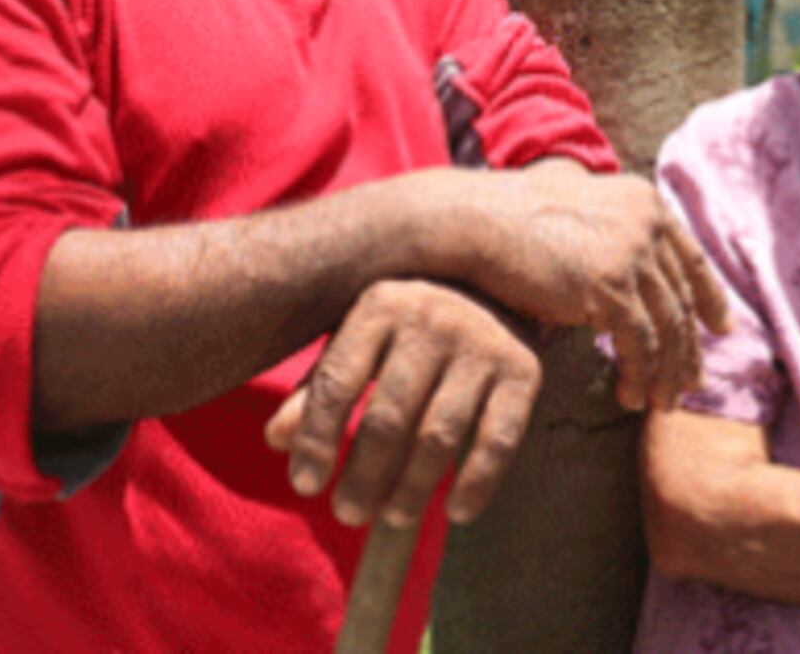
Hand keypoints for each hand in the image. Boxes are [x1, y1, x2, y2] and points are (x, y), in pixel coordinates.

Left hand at [265, 279, 540, 527]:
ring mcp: (481, 343)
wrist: (498, 282)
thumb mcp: (359, 340)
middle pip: (388, 417)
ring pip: (439, 435)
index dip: (316, 439)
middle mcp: (431, 318)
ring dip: (412, 488)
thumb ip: (319, 388)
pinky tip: (456, 512)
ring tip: (392, 518)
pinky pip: (497, 440)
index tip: (305, 486)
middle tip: (348, 514)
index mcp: (379, 304)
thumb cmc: (407, 325)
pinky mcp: (523, 370)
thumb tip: (276, 440)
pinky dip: (476, 483)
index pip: (337, 382)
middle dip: (364, 475)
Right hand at [441, 164, 730, 411]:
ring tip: (661, 404)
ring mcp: (632, 253)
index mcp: (643, 202)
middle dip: (689, 348)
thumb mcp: (574, 214)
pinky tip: (630, 397)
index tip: (720, 329)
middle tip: (691, 384)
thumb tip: (627, 278)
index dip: (709, 297)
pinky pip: (640, 344)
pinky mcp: (612, 285)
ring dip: (667, 373)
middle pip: (681, 299)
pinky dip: (640, 376)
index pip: (690, 258)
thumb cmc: (508, 222)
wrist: (473, 221)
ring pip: (668, 327)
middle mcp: (647, 223)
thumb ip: (608, 235)